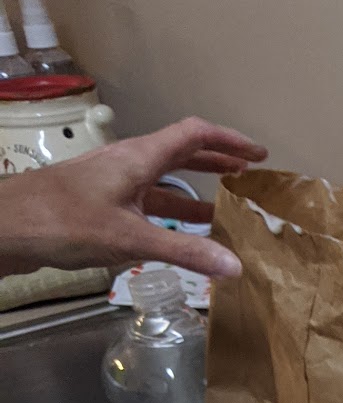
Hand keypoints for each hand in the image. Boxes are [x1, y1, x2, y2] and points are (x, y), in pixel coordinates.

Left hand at [0, 116, 267, 279]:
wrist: (9, 226)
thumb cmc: (64, 221)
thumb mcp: (131, 239)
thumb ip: (185, 252)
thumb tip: (234, 266)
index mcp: (139, 158)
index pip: (194, 136)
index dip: (229, 142)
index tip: (258, 155)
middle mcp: (129, 164)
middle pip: (182, 154)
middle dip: (218, 164)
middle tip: (249, 177)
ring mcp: (114, 184)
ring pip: (165, 182)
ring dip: (196, 193)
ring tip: (226, 209)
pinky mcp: (102, 205)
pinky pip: (147, 203)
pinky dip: (172, 215)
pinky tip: (182, 235)